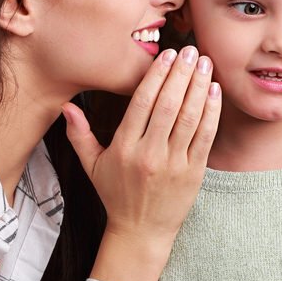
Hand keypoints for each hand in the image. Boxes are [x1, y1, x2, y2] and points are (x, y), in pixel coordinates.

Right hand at [62, 46, 220, 280]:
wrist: (141, 231)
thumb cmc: (116, 194)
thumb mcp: (91, 166)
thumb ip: (79, 135)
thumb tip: (67, 106)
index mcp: (124, 148)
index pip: (142, 104)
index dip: (156, 76)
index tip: (166, 55)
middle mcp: (149, 154)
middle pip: (169, 106)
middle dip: (181, 74)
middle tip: (189, 50)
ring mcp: (174, 164)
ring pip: (189, 118)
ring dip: (199, 87)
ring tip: (204, 63)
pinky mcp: (194, 172)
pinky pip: (205, 137)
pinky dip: (211, 112)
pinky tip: (214, 91)